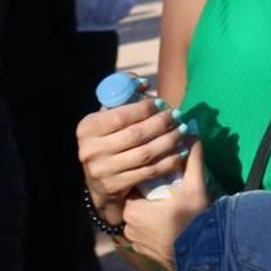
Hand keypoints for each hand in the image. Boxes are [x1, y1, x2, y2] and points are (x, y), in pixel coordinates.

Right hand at [76, 95, 188, 226]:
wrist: (100, 181)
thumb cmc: (109, 140)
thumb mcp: (109, 118)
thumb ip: (124, 97)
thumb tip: (143, 84)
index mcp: (87, 128)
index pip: (120, 116)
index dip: (143, 109)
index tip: (161, 103)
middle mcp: (90, 150)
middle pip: (135, 135)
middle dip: (161, 123)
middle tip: (178, 116)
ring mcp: (101, 171)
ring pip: (144, 153)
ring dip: (169, 141)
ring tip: (182, 131)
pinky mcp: (114, 186)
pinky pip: (148, 171)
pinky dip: (168, 161)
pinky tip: (181, 153)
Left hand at [120, 139, 207, 270]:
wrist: (201, 258)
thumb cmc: (194, 220)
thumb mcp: (195, 187)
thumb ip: (192, 160)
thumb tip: (193, 136)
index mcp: (133, 209)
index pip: (133, 187)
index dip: (146, 179)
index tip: (160, 176)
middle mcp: (128, 227)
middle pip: (136, 203)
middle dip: (150, 197)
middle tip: (168, 192)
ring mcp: (136, 242)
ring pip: (140, 221)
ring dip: (151, 215)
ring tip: (170, 209)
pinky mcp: (145, 254)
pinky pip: (145, 236)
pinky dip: (154, 230)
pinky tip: (170, 225)